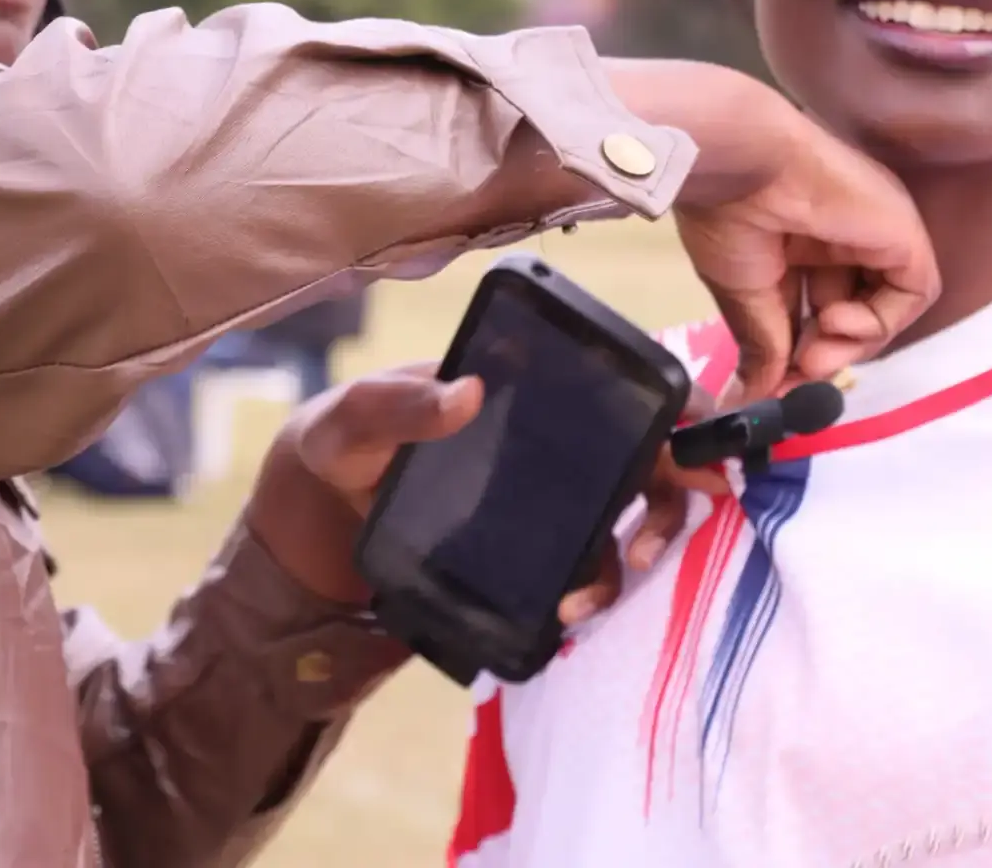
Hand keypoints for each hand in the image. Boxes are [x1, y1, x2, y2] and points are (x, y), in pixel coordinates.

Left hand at [244, 364, 725, 618]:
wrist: (302, 542)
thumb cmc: (331, 452)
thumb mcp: (348, 422)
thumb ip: (394, 404)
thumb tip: (468, 393)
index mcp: (515, 389)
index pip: (608, 381)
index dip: (668, 400)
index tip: (689, 431)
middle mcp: (545, 442)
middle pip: (641, 450)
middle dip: (674, 486)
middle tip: (657, 525)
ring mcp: (543, 502)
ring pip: (626, 514)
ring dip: (638, 546)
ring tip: (593, 591)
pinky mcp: (531, 556)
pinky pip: (587, 567)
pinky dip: (597, 588)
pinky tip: (570, 610)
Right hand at [610, 61, 938, 399]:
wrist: (736, 165)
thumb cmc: (727, 217)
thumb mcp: (743, 295)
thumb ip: (762, 346)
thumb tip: (751, 401)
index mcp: (802, 241)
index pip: (816, 310)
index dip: (802, 351)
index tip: (778, 381)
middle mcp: (845, 236)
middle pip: (854, 313)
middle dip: (827, 352)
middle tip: (799, 369)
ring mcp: (876, 233)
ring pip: (886, 308)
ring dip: (852, 344)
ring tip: (814, 347)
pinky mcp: (902, 233)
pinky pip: (914, 292)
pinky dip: (880, 323)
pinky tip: (836, 322)